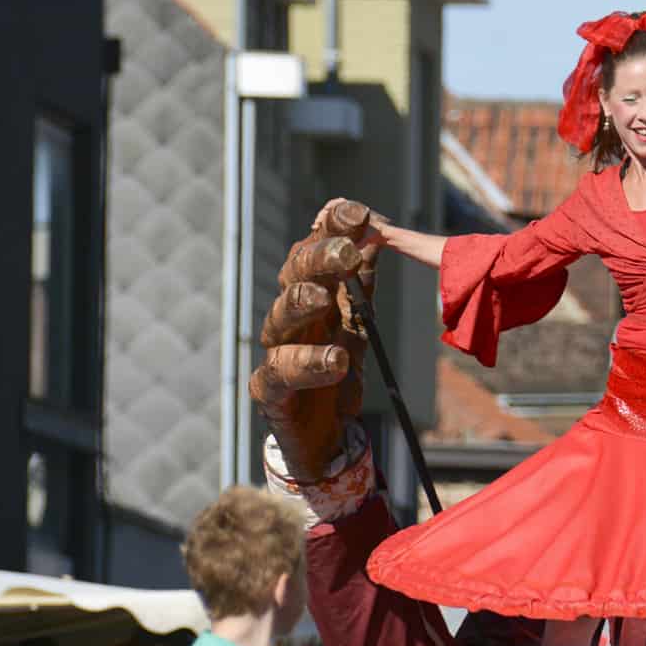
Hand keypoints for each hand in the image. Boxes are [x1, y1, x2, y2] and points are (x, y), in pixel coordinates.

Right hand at [249, 200, 381, 481]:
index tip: (357, 211)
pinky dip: (308, 364)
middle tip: (346, 251)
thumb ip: (362, 281)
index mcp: (314, 293)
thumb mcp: (357, 322)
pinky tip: (334, 361)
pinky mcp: (271, 389)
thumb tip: (375, 231)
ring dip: (302, 302)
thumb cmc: (334, 368)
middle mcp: (291, 315)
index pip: (318, 251)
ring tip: (325, 298)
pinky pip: (282, 371)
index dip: (333, 229)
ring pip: (280, 318)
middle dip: (319, 258)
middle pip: (295, 275)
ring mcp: (277, 350)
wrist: (323, 433)